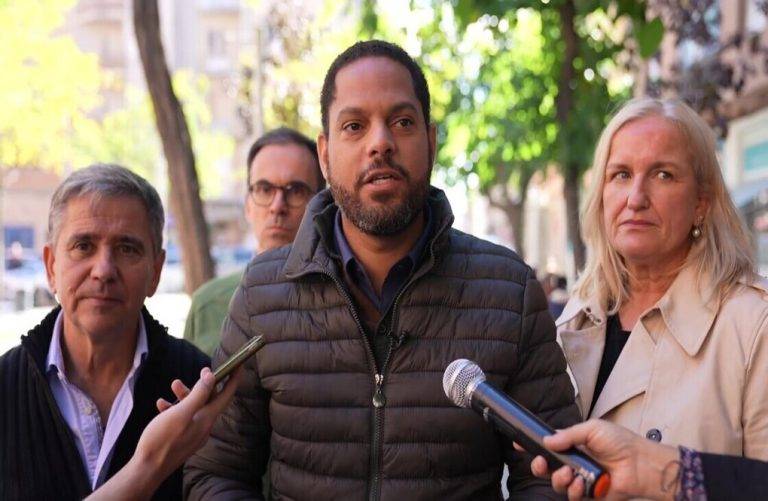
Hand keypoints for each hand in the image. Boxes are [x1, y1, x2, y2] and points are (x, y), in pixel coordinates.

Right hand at [87, 367, 242, 499]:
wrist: (147, 469)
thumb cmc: (162, 440)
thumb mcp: (182, 412)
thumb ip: (198, 394)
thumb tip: (212, 376)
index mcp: (207, 419)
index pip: (227, 395)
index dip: (234, 379)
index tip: (238, 365)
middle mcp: (204, 427)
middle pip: (210, 400)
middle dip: (204, 384)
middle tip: (201, 369)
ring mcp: (193, 433)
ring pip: (194, 408)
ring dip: (185, 394)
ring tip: (173, 384)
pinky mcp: (181, 438)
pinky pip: (183, 418)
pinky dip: (174, 408)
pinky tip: (161, 403)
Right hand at [530, 419, 678, 500]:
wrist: (641, 464)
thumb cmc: (621, 443)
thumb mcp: (592, 429)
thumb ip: (568, 435)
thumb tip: (546, 441)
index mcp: (573, 446)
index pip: (548, 446)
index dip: (532, 446)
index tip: (519, 444)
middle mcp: (574, 464)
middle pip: (547, 469)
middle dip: (538, 466)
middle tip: (541, 463)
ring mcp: (581, 481)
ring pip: (557, 484)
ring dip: (559, 479)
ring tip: (570, 474)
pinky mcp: (590, 496)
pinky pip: (573, 497)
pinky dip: (574, 491)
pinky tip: (582, 484)